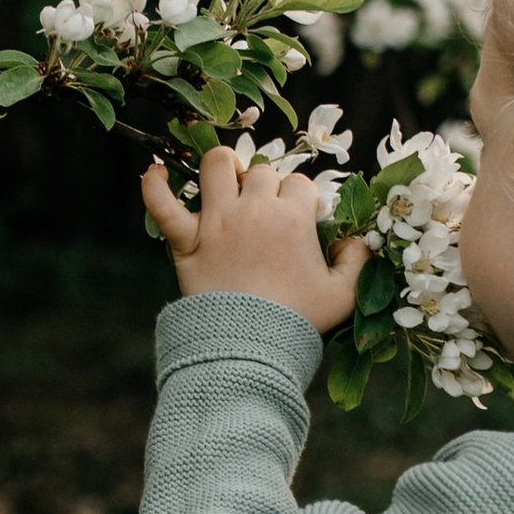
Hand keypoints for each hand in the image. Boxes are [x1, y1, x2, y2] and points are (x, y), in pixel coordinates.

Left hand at [141, 147, 370, 330]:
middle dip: (267, 187)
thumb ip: (358, 261)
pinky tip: (156, 172)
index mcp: (293, 218)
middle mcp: (254, 210)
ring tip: (227, 180)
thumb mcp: (344, 295)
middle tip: (266, 213)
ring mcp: (217, 221)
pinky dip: (154, 186)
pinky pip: (161, 203)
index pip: (300, 185)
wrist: (250, 347)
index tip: (300, 221)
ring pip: (216, 166)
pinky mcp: (186, 240)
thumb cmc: (298, 320)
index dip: (301, 199)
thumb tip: (353, 240)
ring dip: (223, 166)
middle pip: (262, 173)